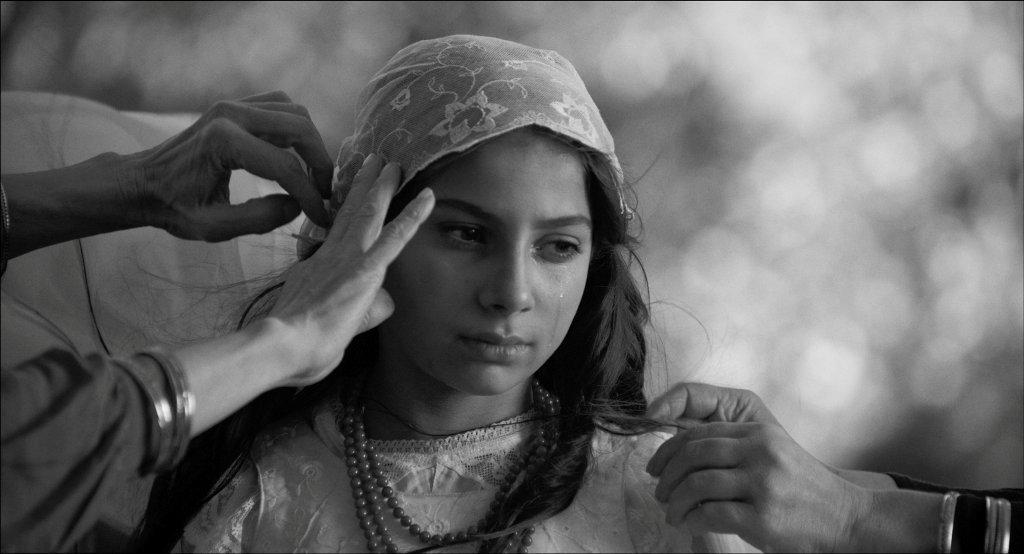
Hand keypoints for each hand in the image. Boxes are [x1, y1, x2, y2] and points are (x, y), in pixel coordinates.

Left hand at [128, 91, 332, 240]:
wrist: (142, 183)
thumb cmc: (173, 207)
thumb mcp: (213, 227)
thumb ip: (260, 218)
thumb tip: (299, 205)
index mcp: (223, 142)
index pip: (285, 165)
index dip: (310, 194)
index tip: (321, 216)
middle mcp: (230, 114)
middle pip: (299, 126)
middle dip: (320, 162)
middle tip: (325, 193)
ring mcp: (233, 104)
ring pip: (294, 111)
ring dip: (311, 143)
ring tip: (312, 177)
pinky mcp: (236, 105)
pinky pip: (280, 107)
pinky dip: (296, 130)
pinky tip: (295, 157)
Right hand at [266, 154, 433, 385]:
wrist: (281, 346)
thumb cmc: (297, 346)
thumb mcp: (321, 322)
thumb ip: (357, 312)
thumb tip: (383, 303)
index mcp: (318, 267)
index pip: (336, 232)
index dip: (344, 210)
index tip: (350, 192)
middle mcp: (332, 255)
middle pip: (349, 212)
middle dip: (363, 185)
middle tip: (373, 161)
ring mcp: (348, 258)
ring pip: (369, 213)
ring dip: (383, 186)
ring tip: (393, 163)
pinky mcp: (365, 268)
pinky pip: (395, 236)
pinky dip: (413, 214)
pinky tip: (428, 197)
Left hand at [646, 383, 869, 552]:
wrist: (848, 518)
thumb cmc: (804, 489)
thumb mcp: (773, 454)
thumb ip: (736, 449)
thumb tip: (682, 457)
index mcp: (758, 433)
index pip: (699, 433)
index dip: (668, 449)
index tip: (654, 466)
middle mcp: (759, 453)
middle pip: (692, 455)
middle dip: (667, 476)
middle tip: (659, 493)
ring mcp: (762, 485)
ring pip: (696, 485)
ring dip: (676, 503)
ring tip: (673, 514)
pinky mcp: (762, 517)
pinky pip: (710, 515)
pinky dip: (691, 521)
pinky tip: (689, 526)